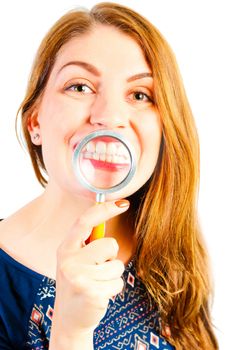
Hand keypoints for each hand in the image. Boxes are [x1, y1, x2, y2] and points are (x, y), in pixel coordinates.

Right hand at [49, 200, 129, 347]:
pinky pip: (118, 282)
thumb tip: (111, 210)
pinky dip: (113, 289)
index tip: (124, 204)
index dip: (105, 209)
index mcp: (66, 247)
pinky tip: (99, 295)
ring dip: (113, 275)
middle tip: (98, 268)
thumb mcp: (76, 259)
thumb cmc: (79, 281)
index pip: (85, 221)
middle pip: (109, 244)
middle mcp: (69, 260)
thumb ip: (88, 241)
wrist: (69, 318)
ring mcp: (78, 277)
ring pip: (117, 265)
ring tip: (97, 283)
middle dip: (111, 256)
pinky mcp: (91, 293)